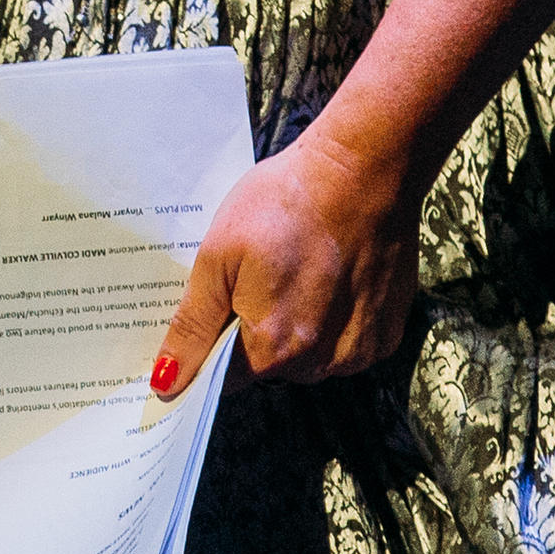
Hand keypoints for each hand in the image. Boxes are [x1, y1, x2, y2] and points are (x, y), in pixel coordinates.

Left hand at [151, 131, 419, 396]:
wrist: (364, 169)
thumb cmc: (284, 204)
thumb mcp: (219, 256)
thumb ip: (193, 325)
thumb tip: (166, 384)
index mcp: (273, 348)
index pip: (226, 376)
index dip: (212, 348)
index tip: (214, 314)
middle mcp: (320, 363)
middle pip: (271, 366)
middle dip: (256, 330)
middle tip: (256, 276)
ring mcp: (360, 351)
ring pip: (310, 357)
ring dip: (298, 328)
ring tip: (296, 271)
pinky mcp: (388, 333)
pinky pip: (346, 343)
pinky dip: (335, 321)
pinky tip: (331, 277)